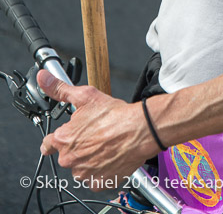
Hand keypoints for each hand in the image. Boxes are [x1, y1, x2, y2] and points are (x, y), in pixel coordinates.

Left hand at [38, 69, 154, 187]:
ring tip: (104, 144)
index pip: (48, 144)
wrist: (139, 130)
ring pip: (82, 166)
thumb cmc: (115, 115)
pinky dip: (101, 169)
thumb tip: (44, 78)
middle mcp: (70, 160)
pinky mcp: (99, 183)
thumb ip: (61, 90)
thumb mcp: (86, 96)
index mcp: (64, 140)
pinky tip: (110, 155)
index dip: (56, 139)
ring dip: (89, 158)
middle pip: (68, 155)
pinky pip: (95, 178)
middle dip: (78, 146)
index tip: (61, 138)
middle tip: (94, 134)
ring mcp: (85, 173)